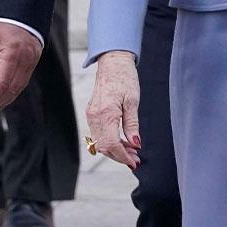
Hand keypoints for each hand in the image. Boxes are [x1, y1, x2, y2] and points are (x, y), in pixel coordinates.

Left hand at [0, 22, 43, 117]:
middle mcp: (26, 60)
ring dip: (4, 100)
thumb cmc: (1, 20)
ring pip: (19, 88)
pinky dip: (12, 92)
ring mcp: (32, 61)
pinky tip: (3, 97)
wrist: (22, 9)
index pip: (1, 84)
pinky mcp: (33, 61)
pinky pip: (23, 81)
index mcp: (13, 54)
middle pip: (11, 90)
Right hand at [85, 51, 143, 169]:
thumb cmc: (125, 79)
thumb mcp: (133, 101)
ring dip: (115, 150)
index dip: (123, 156)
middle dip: (120, 156)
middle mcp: (94, 117)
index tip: (134, 163)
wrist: (113, 63)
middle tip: (136, 160)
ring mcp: (91, 115)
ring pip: (100, 142)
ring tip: (132, 151)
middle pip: (104, 147)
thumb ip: (132, 125)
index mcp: (105, 113)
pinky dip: (110, 141)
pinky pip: (99, 134)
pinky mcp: (92, 114)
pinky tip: (123, 141)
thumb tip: (135, 144)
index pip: (111, 144)